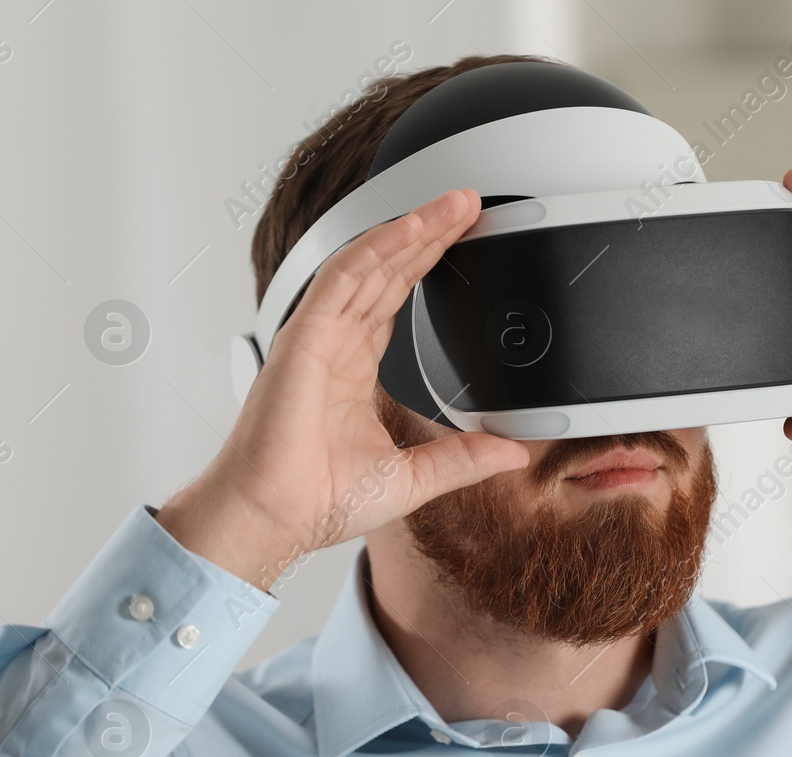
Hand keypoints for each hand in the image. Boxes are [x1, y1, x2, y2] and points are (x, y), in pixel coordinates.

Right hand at [156, 189, 530, 590]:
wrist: (276, 518)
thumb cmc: (319, 501)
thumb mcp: (416, 478)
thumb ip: (465, 459)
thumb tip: (515, 454)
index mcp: (354, 369)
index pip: (396, 297)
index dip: (428, 263)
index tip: (464, 237)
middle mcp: (335, 344)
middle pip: (386, 270)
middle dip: (427, 233)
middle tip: (468, 202)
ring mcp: (317, 337)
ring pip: (367, 264)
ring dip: (409, 230)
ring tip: (450, 204)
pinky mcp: (303, 340)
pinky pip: (340, 281)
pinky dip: (373, 252)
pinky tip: (405, 231)